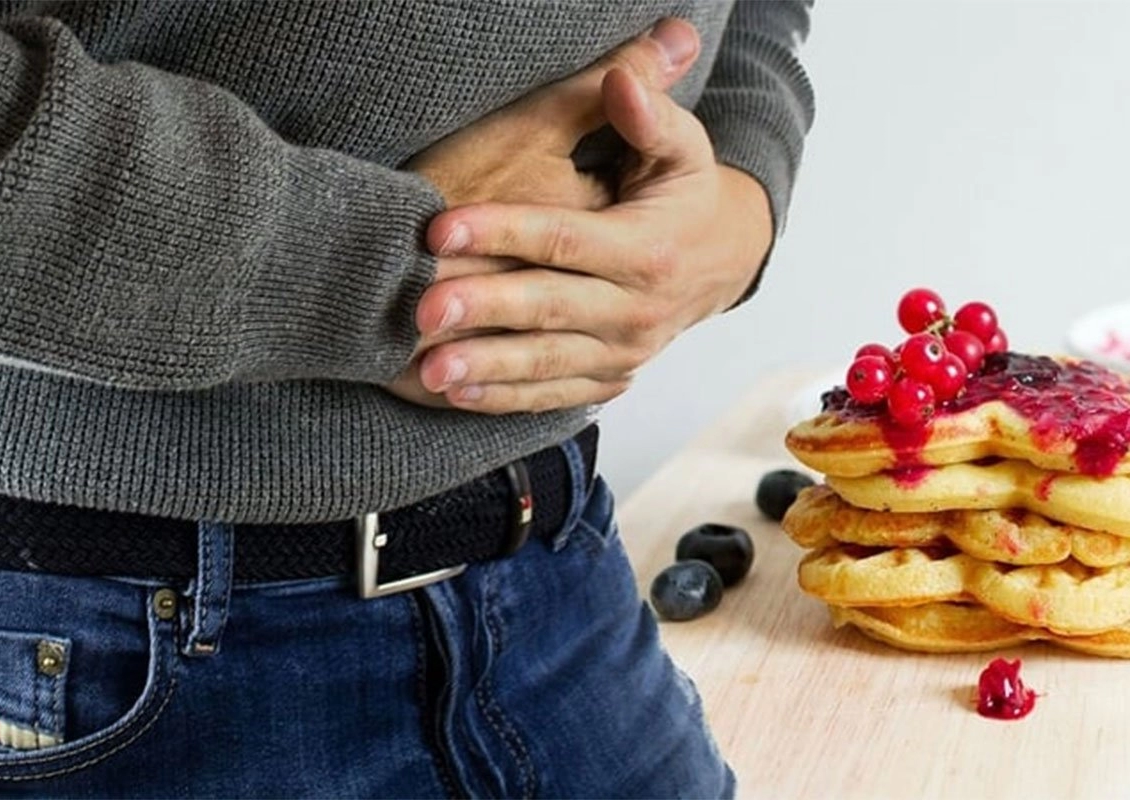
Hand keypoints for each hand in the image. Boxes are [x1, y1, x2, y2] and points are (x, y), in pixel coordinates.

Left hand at [387, 19, 701, 407]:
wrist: (723, 261)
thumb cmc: (686, 196)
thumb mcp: (684, 150)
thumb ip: (650, 116)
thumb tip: (621, 76)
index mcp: (647, 250)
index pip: (564, 240)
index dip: (502, 231)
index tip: (440, 228)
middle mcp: (636, 309)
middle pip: (549, 307)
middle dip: (483, 309)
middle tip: (422, 310)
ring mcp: (623, 352)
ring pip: (547, 363)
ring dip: (486, 369)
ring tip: (430, 370)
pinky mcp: (610, 378)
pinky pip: (554, 394)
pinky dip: (505, 399)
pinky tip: (456, 394)